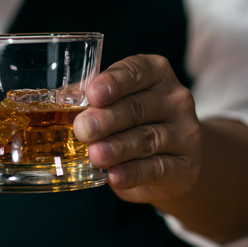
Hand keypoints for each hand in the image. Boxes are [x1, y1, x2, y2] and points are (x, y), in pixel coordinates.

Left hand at [73, 54, 202, 203]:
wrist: (168, 164)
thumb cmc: (132, 125)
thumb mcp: (115, 106)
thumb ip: (92, 102)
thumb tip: (61, 101)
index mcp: (156, 73)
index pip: (136, 71)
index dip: (114, 81)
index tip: (93, 94)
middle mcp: (176, 99)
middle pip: (137, 107)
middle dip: (107, 118)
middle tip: (82, 129)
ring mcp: (186, 133)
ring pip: (147, 139)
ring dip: (118, 147)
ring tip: (95, 154)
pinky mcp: (187, 167)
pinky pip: (158, 169)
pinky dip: (134, 173)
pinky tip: (115, 176)